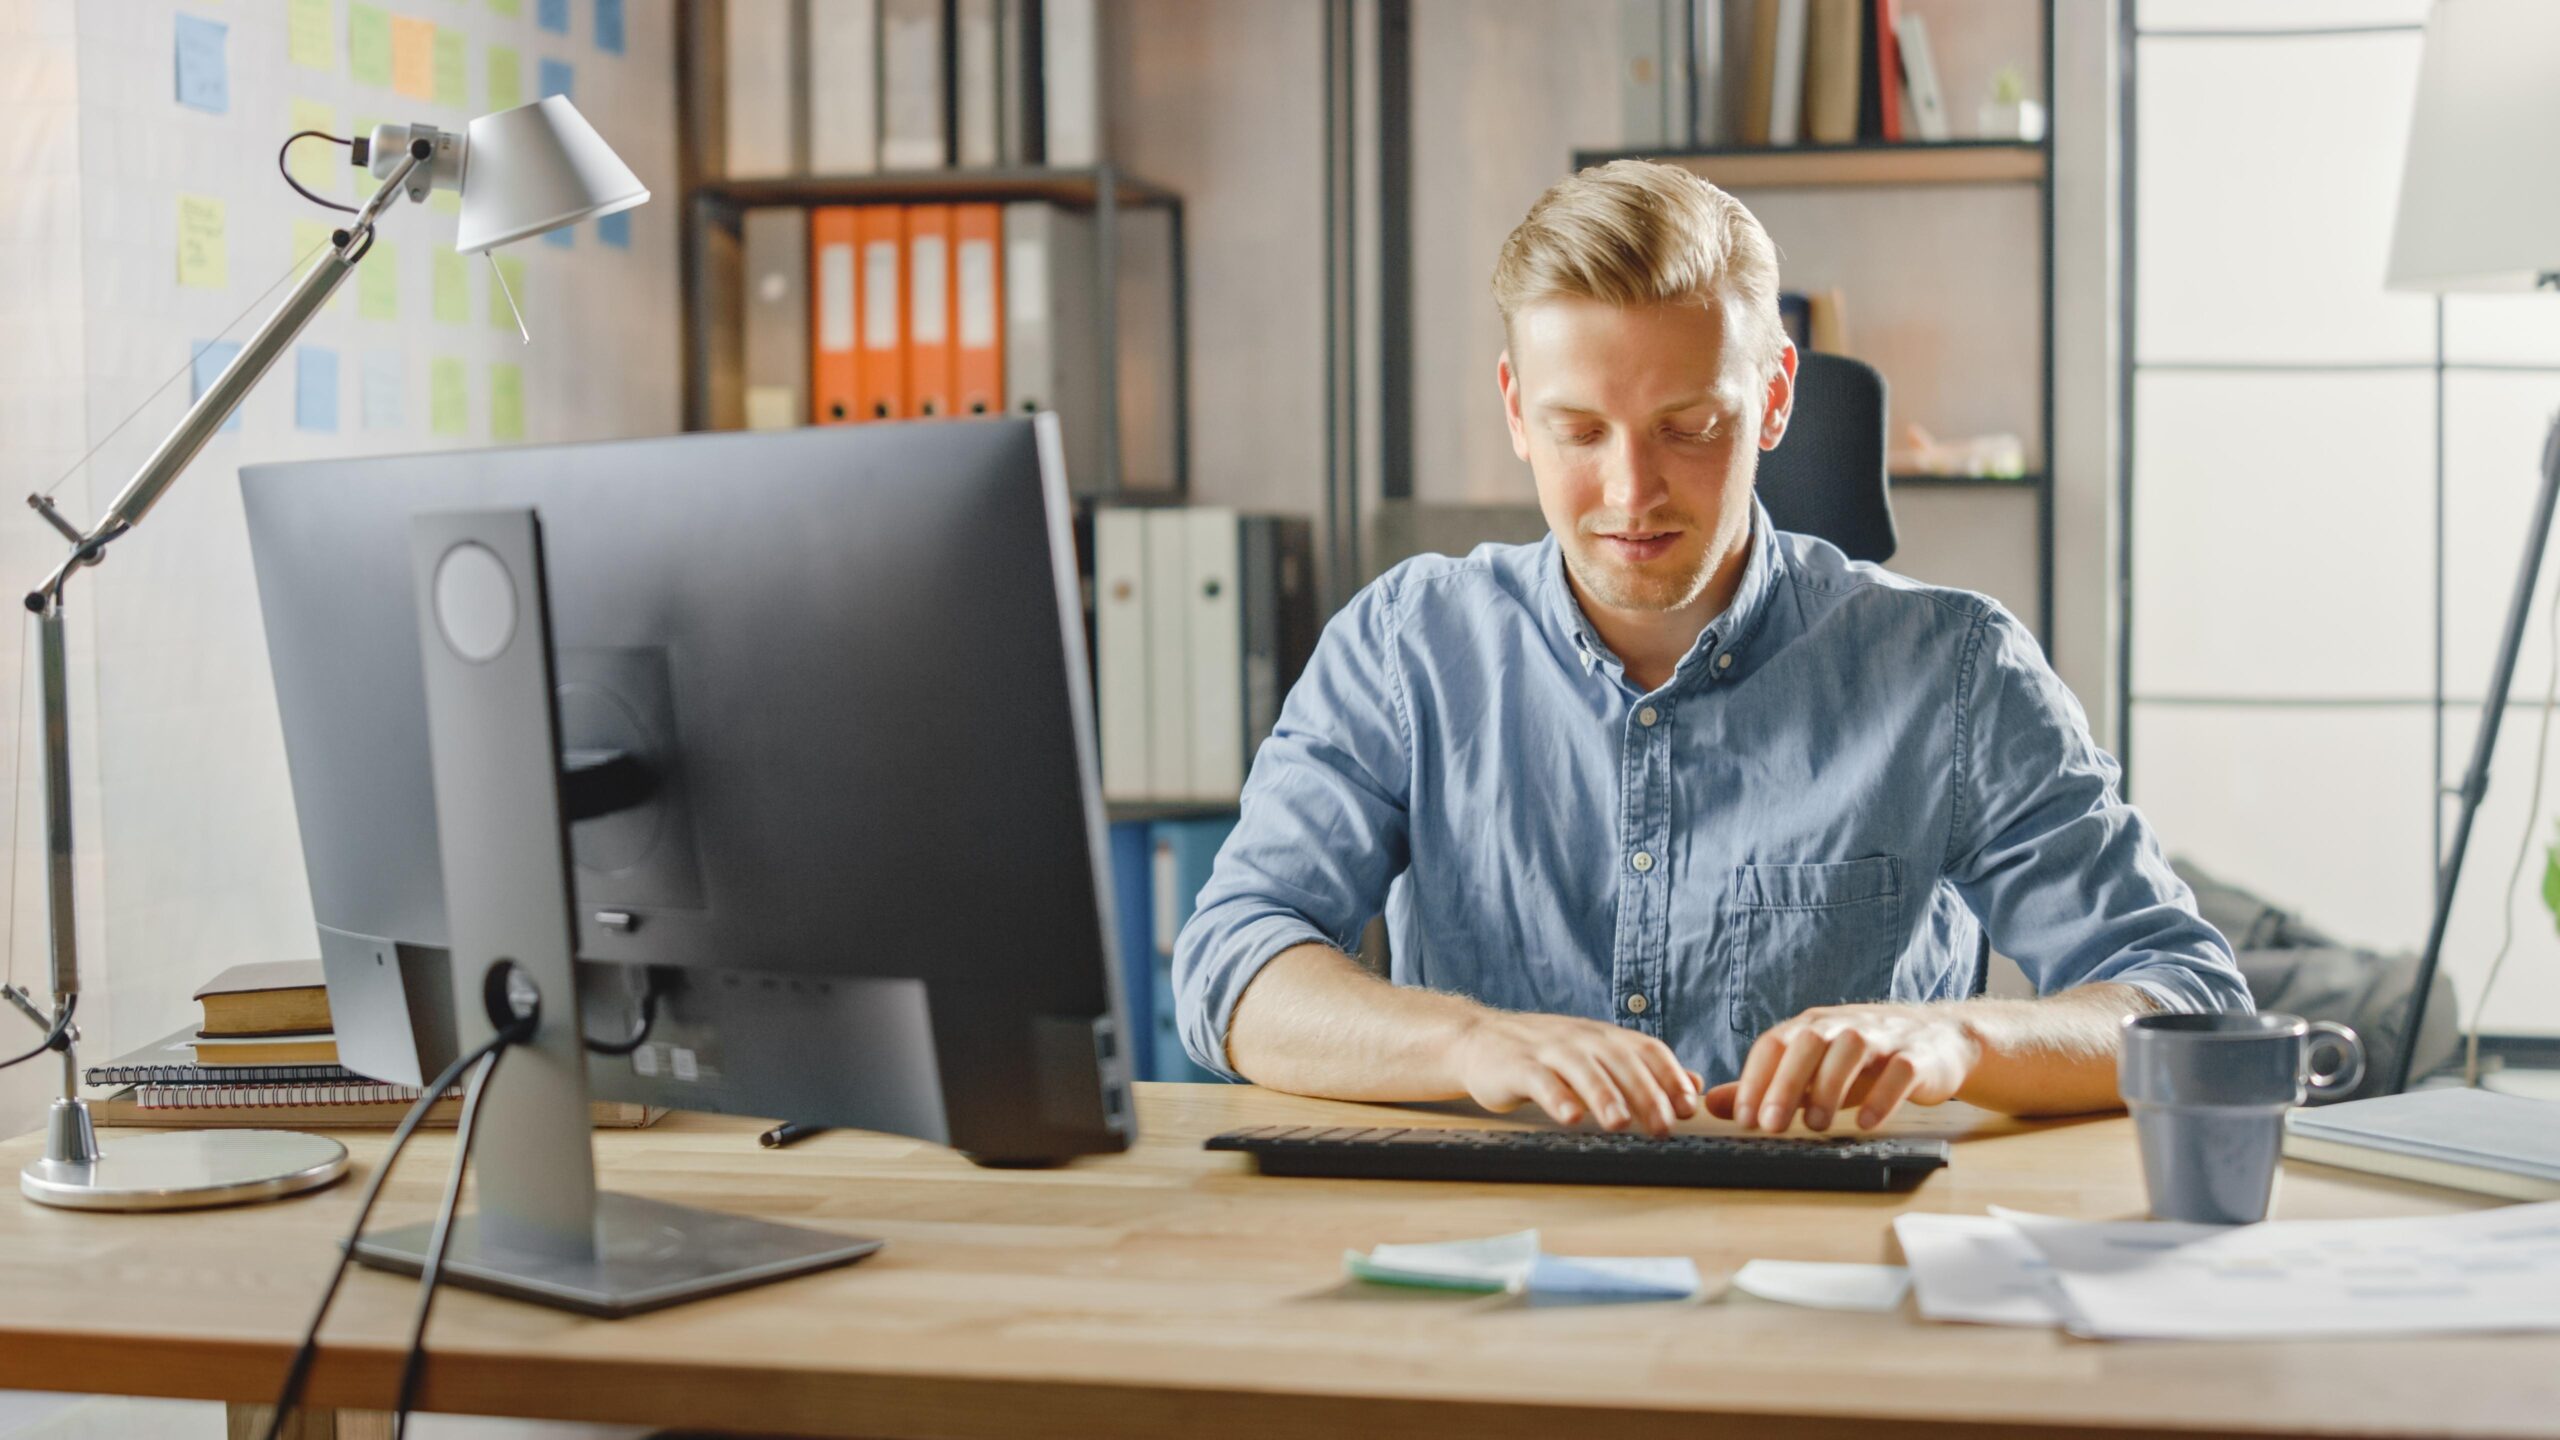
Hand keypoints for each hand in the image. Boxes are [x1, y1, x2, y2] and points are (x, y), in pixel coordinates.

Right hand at [1451, 1011, 1704, 1136]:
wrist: (1478, 1040)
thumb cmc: (1544, 1055)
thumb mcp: (1595, 1055)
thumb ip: (1641, 1069)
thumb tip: (1695, 1083)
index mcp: (1603, 1036)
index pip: (1646, 1050)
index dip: (1670, 1076)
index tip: (1689, 1107)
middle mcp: (1580, 1038)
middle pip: (1620, 1061)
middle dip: (1645, 1094)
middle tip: (1663, 1127)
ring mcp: (1547, 1049)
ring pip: (1582, 1068)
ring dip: (1603, 1095)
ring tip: (1619, 1123)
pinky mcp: (1516, 1065)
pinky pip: (1539, 1079)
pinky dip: (1556, 1097)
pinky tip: (1570, 1118)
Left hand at [1704, 1003, 1980, 1132]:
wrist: (1940, 1041)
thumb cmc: (1866, 1062)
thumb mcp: (1814, 1072)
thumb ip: (1767, 1086)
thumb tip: (1713, 1105)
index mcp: (1813, 1026)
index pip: (1775, 1043)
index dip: (1755, 1078)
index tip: (1743, 1118)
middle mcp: (1844, 1025)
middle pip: (1808, 1043)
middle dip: (1785, 1084)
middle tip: (1771, 1126)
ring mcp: (1883, 1037)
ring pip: (1851, 1051)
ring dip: (1828, 1088)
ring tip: (1814, 1126)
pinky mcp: (1918, 1055)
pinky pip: (1899, 1071)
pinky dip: (1882, 1097)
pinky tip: (1865, 1123)